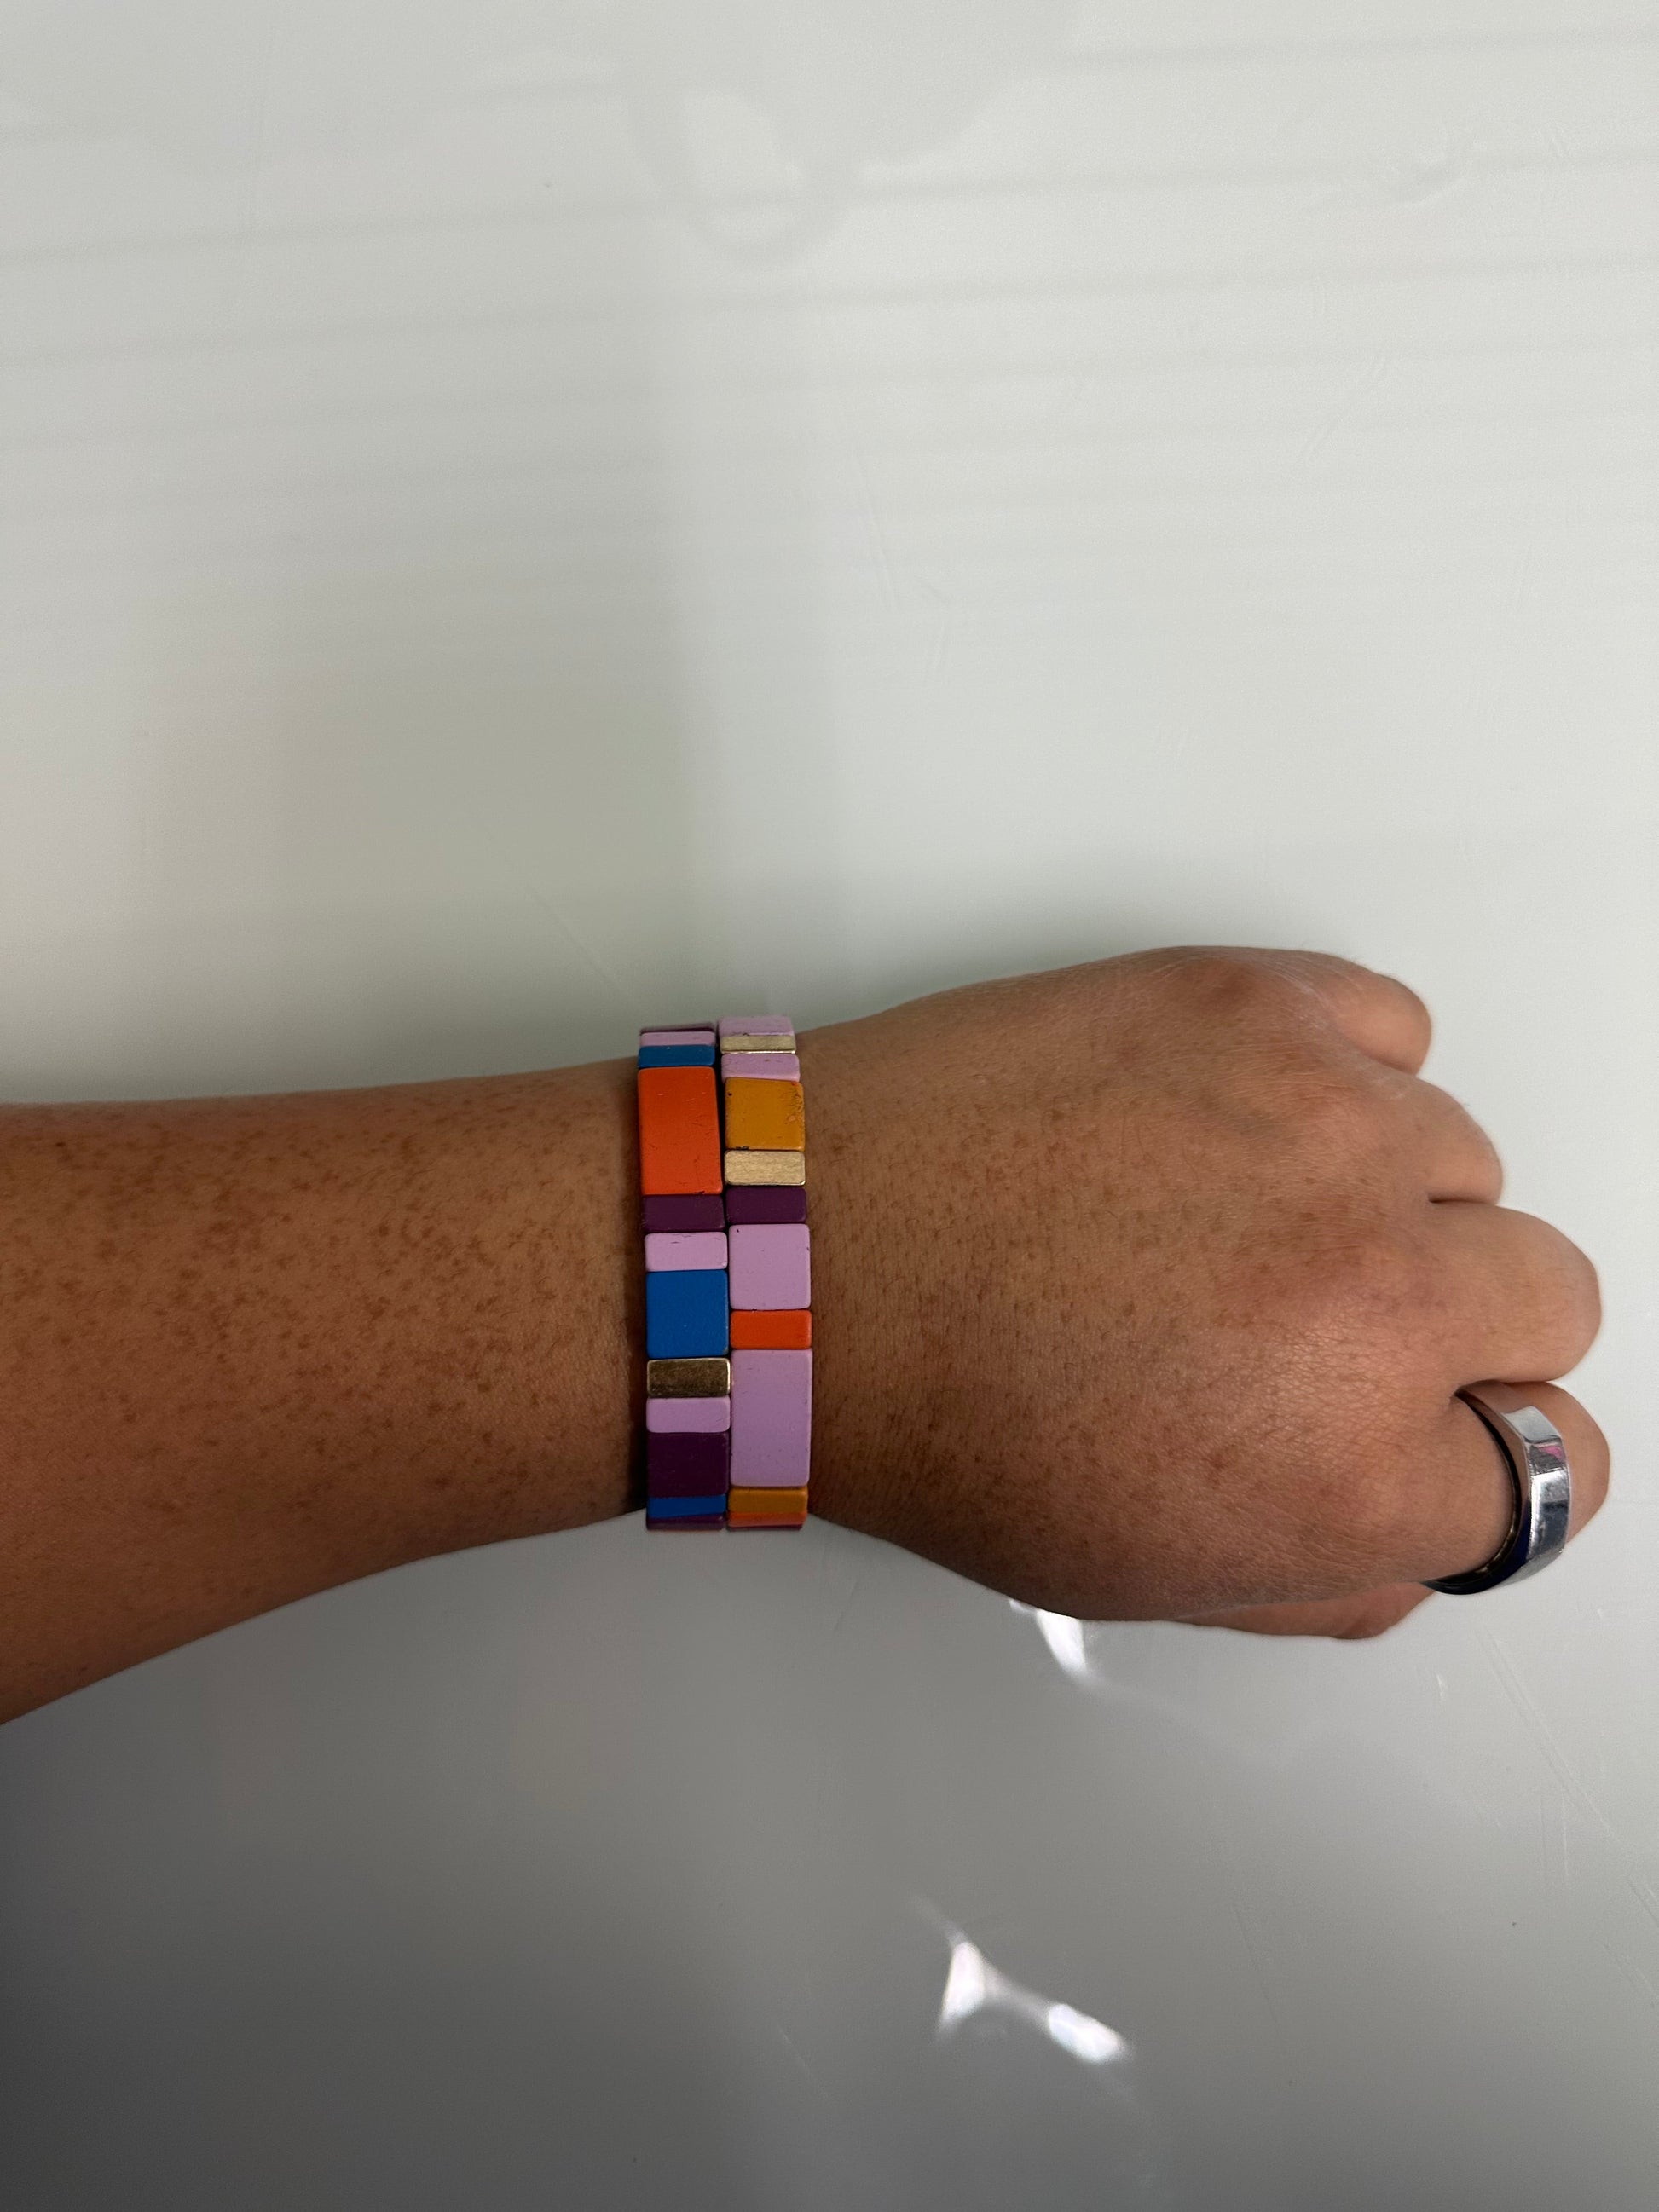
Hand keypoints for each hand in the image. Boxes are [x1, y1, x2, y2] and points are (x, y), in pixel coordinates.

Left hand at [802, 948, 1606, 1634]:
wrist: (806, 1256)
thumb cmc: (937, 1412)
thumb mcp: (1143, 1573)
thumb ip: (1328, 1576)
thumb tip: (1425, 1530)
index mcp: (1353, 1474)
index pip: (1554, 1469)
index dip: (1474, 1453)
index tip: (1426, 1427)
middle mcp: (1374, 1292)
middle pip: (1548, 1297)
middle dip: (1459, 1326)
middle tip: (1324, 1319)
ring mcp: (1325, 1126)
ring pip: (1464, 1155)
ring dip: (1381, 1191)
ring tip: (1229, 1211)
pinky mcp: (1259, 1004)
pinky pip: (1391, 1028)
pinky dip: (1338, 1073)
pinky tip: (1235, 1121)